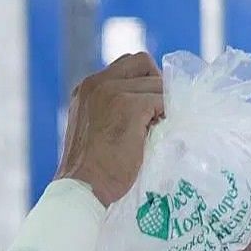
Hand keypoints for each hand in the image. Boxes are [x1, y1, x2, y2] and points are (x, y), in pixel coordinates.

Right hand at [55, 53, 164, 205]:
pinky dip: (166, 114)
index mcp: (87, 88)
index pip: (127, 65)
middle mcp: (96, 83)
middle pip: (143, 63)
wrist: (84, 188)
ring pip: (156, 83)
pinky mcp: (129, 106)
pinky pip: (162, 100)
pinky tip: (160, 132)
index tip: (149, 106)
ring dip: (162, 104)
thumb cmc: (92, 171)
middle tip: (157, 114)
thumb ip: (112, 111)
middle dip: (155, 86)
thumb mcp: (95, 130)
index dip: (143, 82)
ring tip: (157, 128)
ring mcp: (112, 91)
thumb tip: (151, 108)